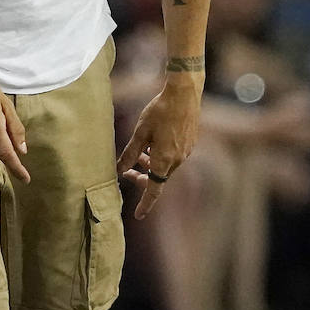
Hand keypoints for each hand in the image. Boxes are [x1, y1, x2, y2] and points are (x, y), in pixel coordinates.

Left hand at [116, 73, 201, 218]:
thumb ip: (130, 153)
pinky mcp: (190, 143)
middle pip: (158, 177)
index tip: (138, 215)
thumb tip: (119, 169)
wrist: (184, 94)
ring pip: (166, 166)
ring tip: (139, 152)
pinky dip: (162, 155)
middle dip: (143, 177)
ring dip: (151, 164)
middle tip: (127, 173)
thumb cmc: (160, 111)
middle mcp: (177, 160)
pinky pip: (174, 156)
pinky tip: (154, 141)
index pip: (153, 190)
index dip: (145, 203)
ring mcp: (186, 152)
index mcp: (164, 160)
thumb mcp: (140, 132)